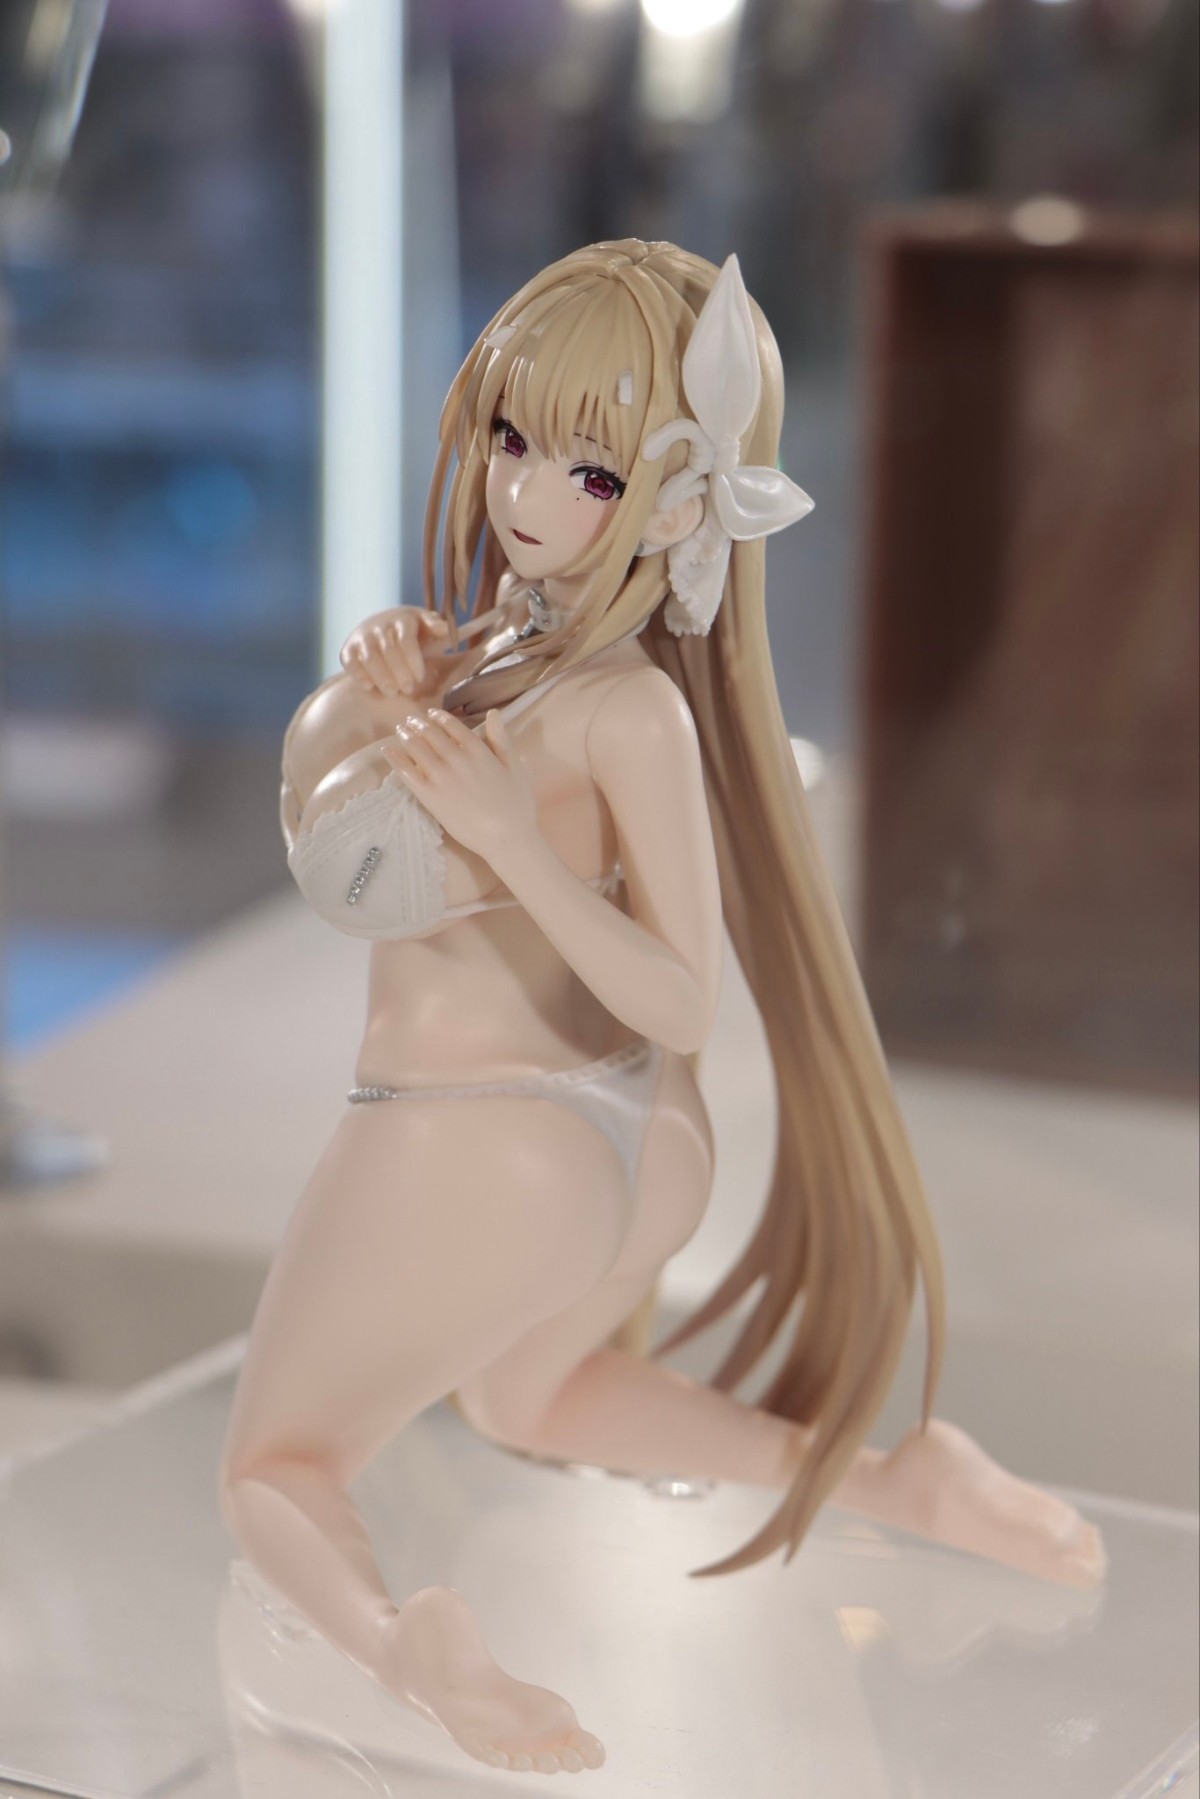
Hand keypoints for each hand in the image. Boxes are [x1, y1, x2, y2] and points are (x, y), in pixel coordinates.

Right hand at [340, 608, 450, 697]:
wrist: (384, 628)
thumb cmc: (414, 632)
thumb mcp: (428, 626)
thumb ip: (438, 629)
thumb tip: (447, 629)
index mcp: (403, 618)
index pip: (406, 639)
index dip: (413, 660)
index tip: (420, 677)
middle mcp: (380, 624)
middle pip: (388, 650)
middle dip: (399, 672)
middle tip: (409, 689)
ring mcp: (362, 636)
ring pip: (370, 657)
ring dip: (381, 677)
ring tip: (392, 693)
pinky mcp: (349, 648)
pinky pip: (350, 662)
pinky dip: (359, 675)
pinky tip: (369, 687)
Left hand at [380, 708, 536, 862]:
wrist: (505, 837)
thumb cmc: (516, 804)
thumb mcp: (514, 766)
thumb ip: (500, 738)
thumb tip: (493, 712)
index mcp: (477, 749)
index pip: (451, 725)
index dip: (438, 717)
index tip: (431, 714)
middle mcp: (455, 758)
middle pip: (430, 734)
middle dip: (417, 724)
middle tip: (409, 720)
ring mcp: (440, 777)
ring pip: (416, 748)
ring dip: (406, 735)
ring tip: (400, 730)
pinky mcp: (429, 796)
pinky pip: (406, 772)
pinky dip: (395, 758)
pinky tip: (387, 750)